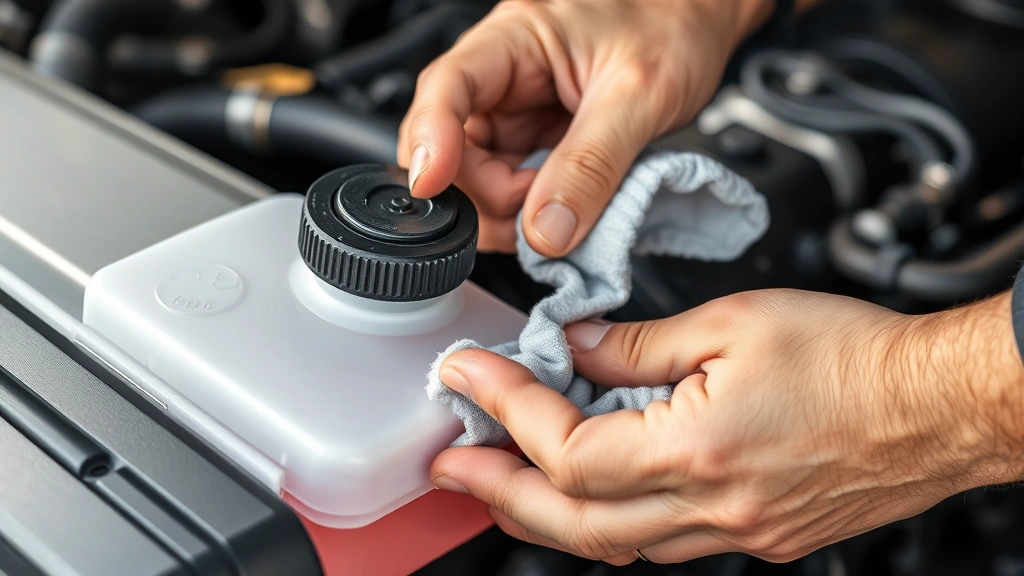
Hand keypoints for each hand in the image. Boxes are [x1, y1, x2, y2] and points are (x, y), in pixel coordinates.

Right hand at [397, 0, 771, 253]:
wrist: (702, 22)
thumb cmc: (673, 24)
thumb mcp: (640, 95)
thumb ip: (592, 164)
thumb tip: (547, 231)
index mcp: (515, 38)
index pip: (447, 87)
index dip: (430, 139)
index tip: (433, 184)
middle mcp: (503, 76)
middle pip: (453, 147)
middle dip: (484, 195)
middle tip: (536, 217)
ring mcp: (516, 112)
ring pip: (478, 176)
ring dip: (506, 211)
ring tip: (559, 214)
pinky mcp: (534, 140)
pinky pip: (512, 186)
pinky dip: (529, 212)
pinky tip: (561, 212)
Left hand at [431, 290, 1023, 563]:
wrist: (938, 405)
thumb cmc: (856, 358)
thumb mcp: (731, 322)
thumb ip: (636, 342)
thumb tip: (575, 346)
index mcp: (700, 448)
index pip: (567, 449)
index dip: (505, 413)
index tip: (468, 380)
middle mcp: (712, 507)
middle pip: (572, 522)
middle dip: (497, 493)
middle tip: (449, 465)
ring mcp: (733, 532)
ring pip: (610, 545)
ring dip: (543, 512)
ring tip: (498, 478)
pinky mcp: (752, 535)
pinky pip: (657, 542)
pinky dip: (604, 517)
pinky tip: (586, 488)